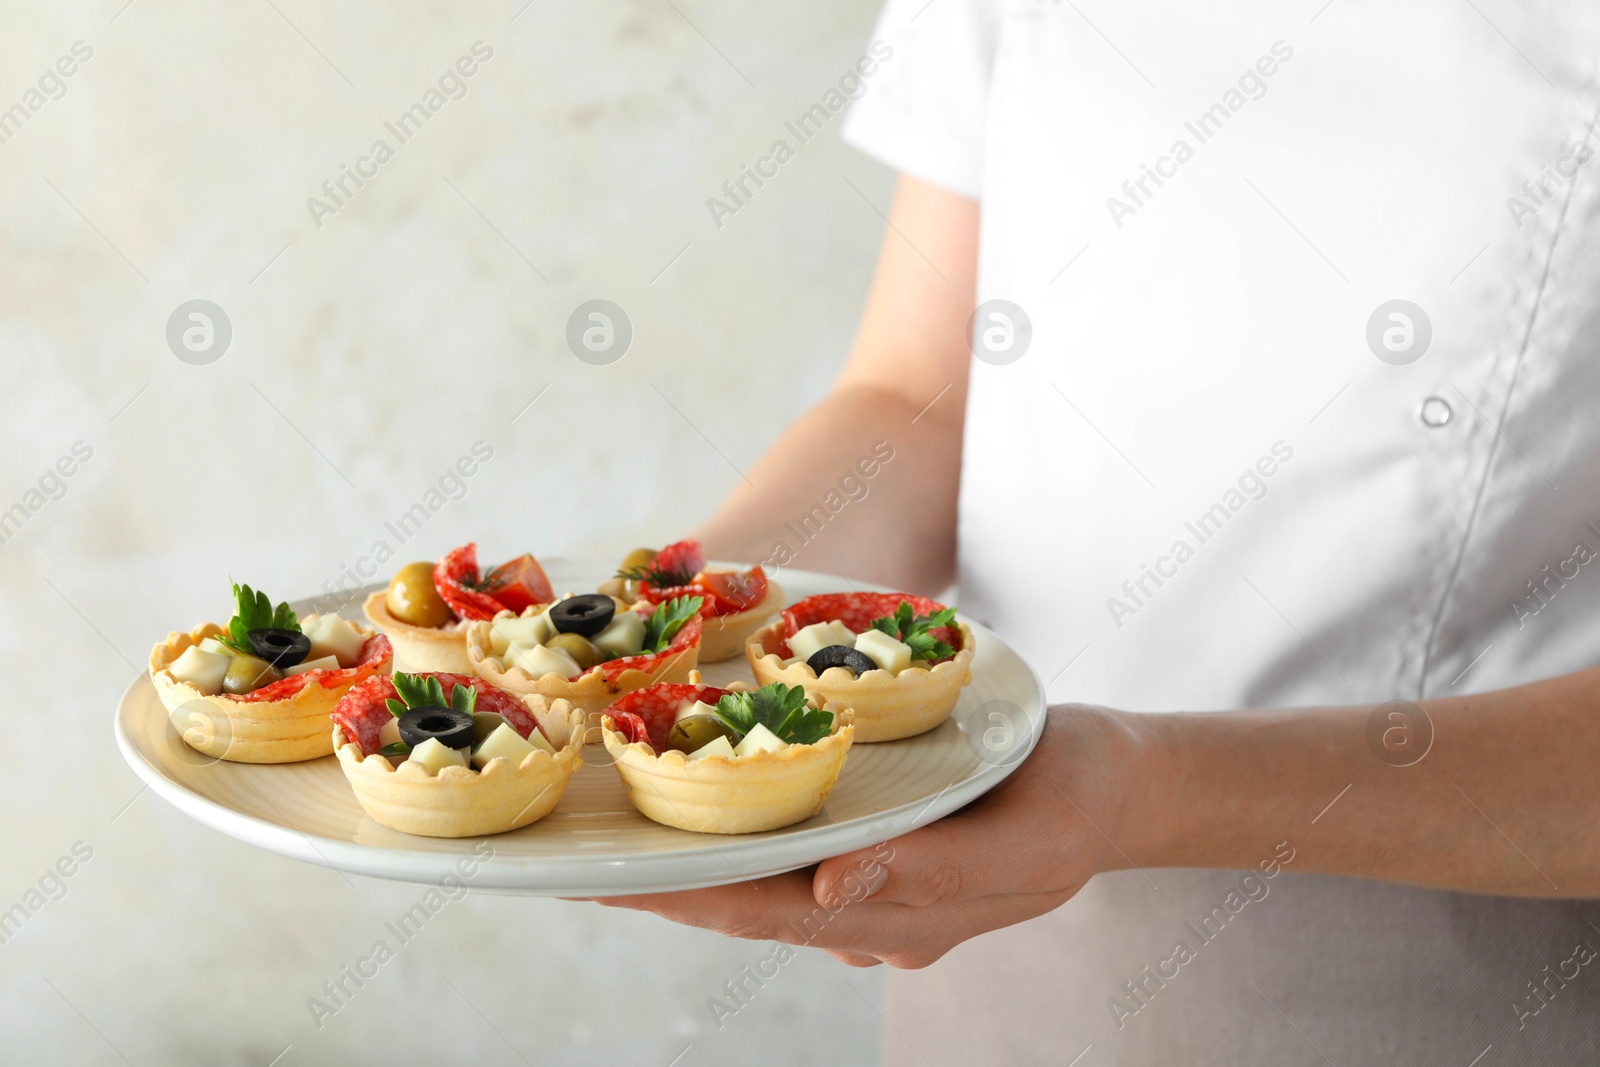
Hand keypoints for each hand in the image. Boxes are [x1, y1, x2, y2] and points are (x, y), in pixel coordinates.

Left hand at [595, 704, 1146, 968]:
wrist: (1117, 786)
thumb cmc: (1077, 803)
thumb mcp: (1027, 840)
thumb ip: (936, 872)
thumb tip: (830, 887)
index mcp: (899, 916)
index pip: (763, 911)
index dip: (676, 899)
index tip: (598, 885)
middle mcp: (867, 912)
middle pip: (740, 903)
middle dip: (655, 889)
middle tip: (565, 862)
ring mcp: (870, 887)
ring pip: (757, 879)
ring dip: (685, 861)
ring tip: (605, 833)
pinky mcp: (876, 848)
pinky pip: (788, 849)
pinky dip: (735, 832)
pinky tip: (696, 801)